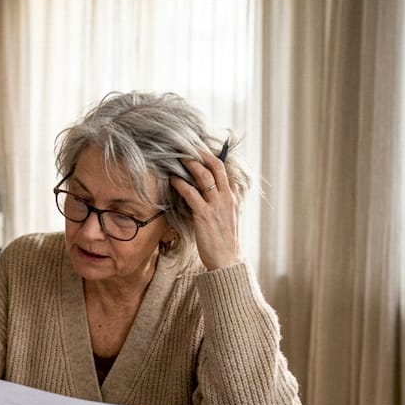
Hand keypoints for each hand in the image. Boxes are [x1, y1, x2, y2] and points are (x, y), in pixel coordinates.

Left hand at [169, 151, 242, 270]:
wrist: (227, 260)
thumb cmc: (224, 240)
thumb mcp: (228, 217)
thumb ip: (222, 202)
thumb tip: (211, 191)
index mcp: (233, 197)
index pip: (225, 170)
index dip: (212, 156)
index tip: (199, 148)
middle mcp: (226, 198)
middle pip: (216, 166)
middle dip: (202, 153)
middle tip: (188, 144)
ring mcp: (216, 205)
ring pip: (204, 176)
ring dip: (190, 164)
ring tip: (178, 157)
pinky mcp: (204, 215)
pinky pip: (191, 194)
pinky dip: (181, 184)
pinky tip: (172, 179)